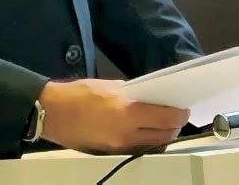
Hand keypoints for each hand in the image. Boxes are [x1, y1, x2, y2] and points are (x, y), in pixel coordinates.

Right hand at [37, 79, 188, 152]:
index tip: (184, 109)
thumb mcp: (107, 86)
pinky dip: (147, 142)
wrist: (54, 113)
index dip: (178, 114)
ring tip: (164, 124)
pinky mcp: (113, 152)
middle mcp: (127, 133)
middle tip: (177, 116)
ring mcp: (120, 146)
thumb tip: (146, 97)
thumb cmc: (79, 94)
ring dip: (162, 136)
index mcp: (127, 111)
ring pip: (153, 145)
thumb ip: (130, 93)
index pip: (165, 117)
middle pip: (164, 135)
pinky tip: (147, 132)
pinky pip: (139, 149)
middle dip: (174, 126)